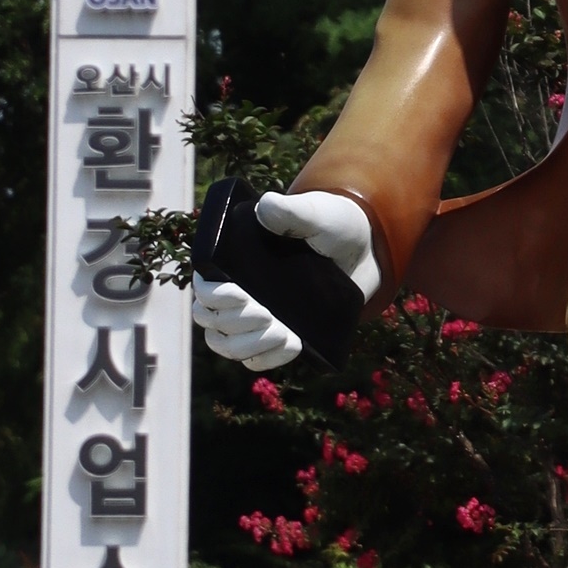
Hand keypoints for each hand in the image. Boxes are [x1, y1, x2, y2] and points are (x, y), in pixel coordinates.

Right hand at [194, 187, 379, 370]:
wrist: (363, 250)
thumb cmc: (329, 225)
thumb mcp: (315, 213)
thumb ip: (292, 210)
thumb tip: (265, 208)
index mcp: (234, 259)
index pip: (204, 284)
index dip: (211, 294)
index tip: (238, 293)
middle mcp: (238, 292)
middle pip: (210, 320)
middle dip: (231, 322)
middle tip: (264, 313)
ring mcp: (256, 318)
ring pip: (228, 345)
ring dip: (247, 345)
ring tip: (281, 333)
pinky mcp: (278, 336)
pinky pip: (257, 359)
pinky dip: (268, 358)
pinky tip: (293, 345)